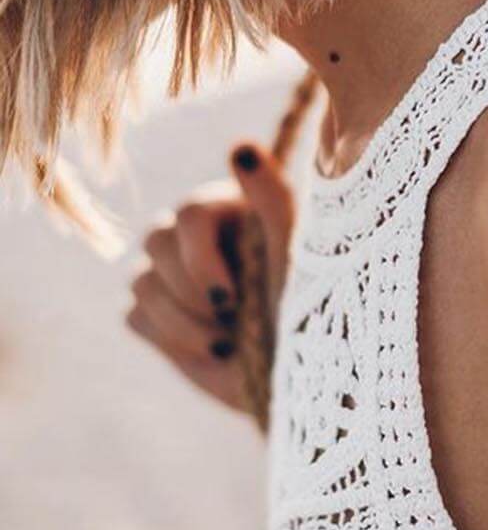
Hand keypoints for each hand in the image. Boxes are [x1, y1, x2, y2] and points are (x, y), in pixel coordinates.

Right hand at [126, 143, 294, 412]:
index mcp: (234, 208)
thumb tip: (241, 149)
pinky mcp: (157, 314)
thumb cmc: (309, 313)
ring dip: (186, 323)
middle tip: (236, 321)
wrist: (303, 380)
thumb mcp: (297, 256)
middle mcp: (198, 234)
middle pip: (157, 242)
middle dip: (194, 293)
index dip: (201, 260)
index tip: (232, 297)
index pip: (189, 214)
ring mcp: (173, 273)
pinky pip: (136, 316)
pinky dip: (173, 339)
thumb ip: (274, 199)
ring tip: (230, 342)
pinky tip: (213, 350)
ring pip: (143, 283)